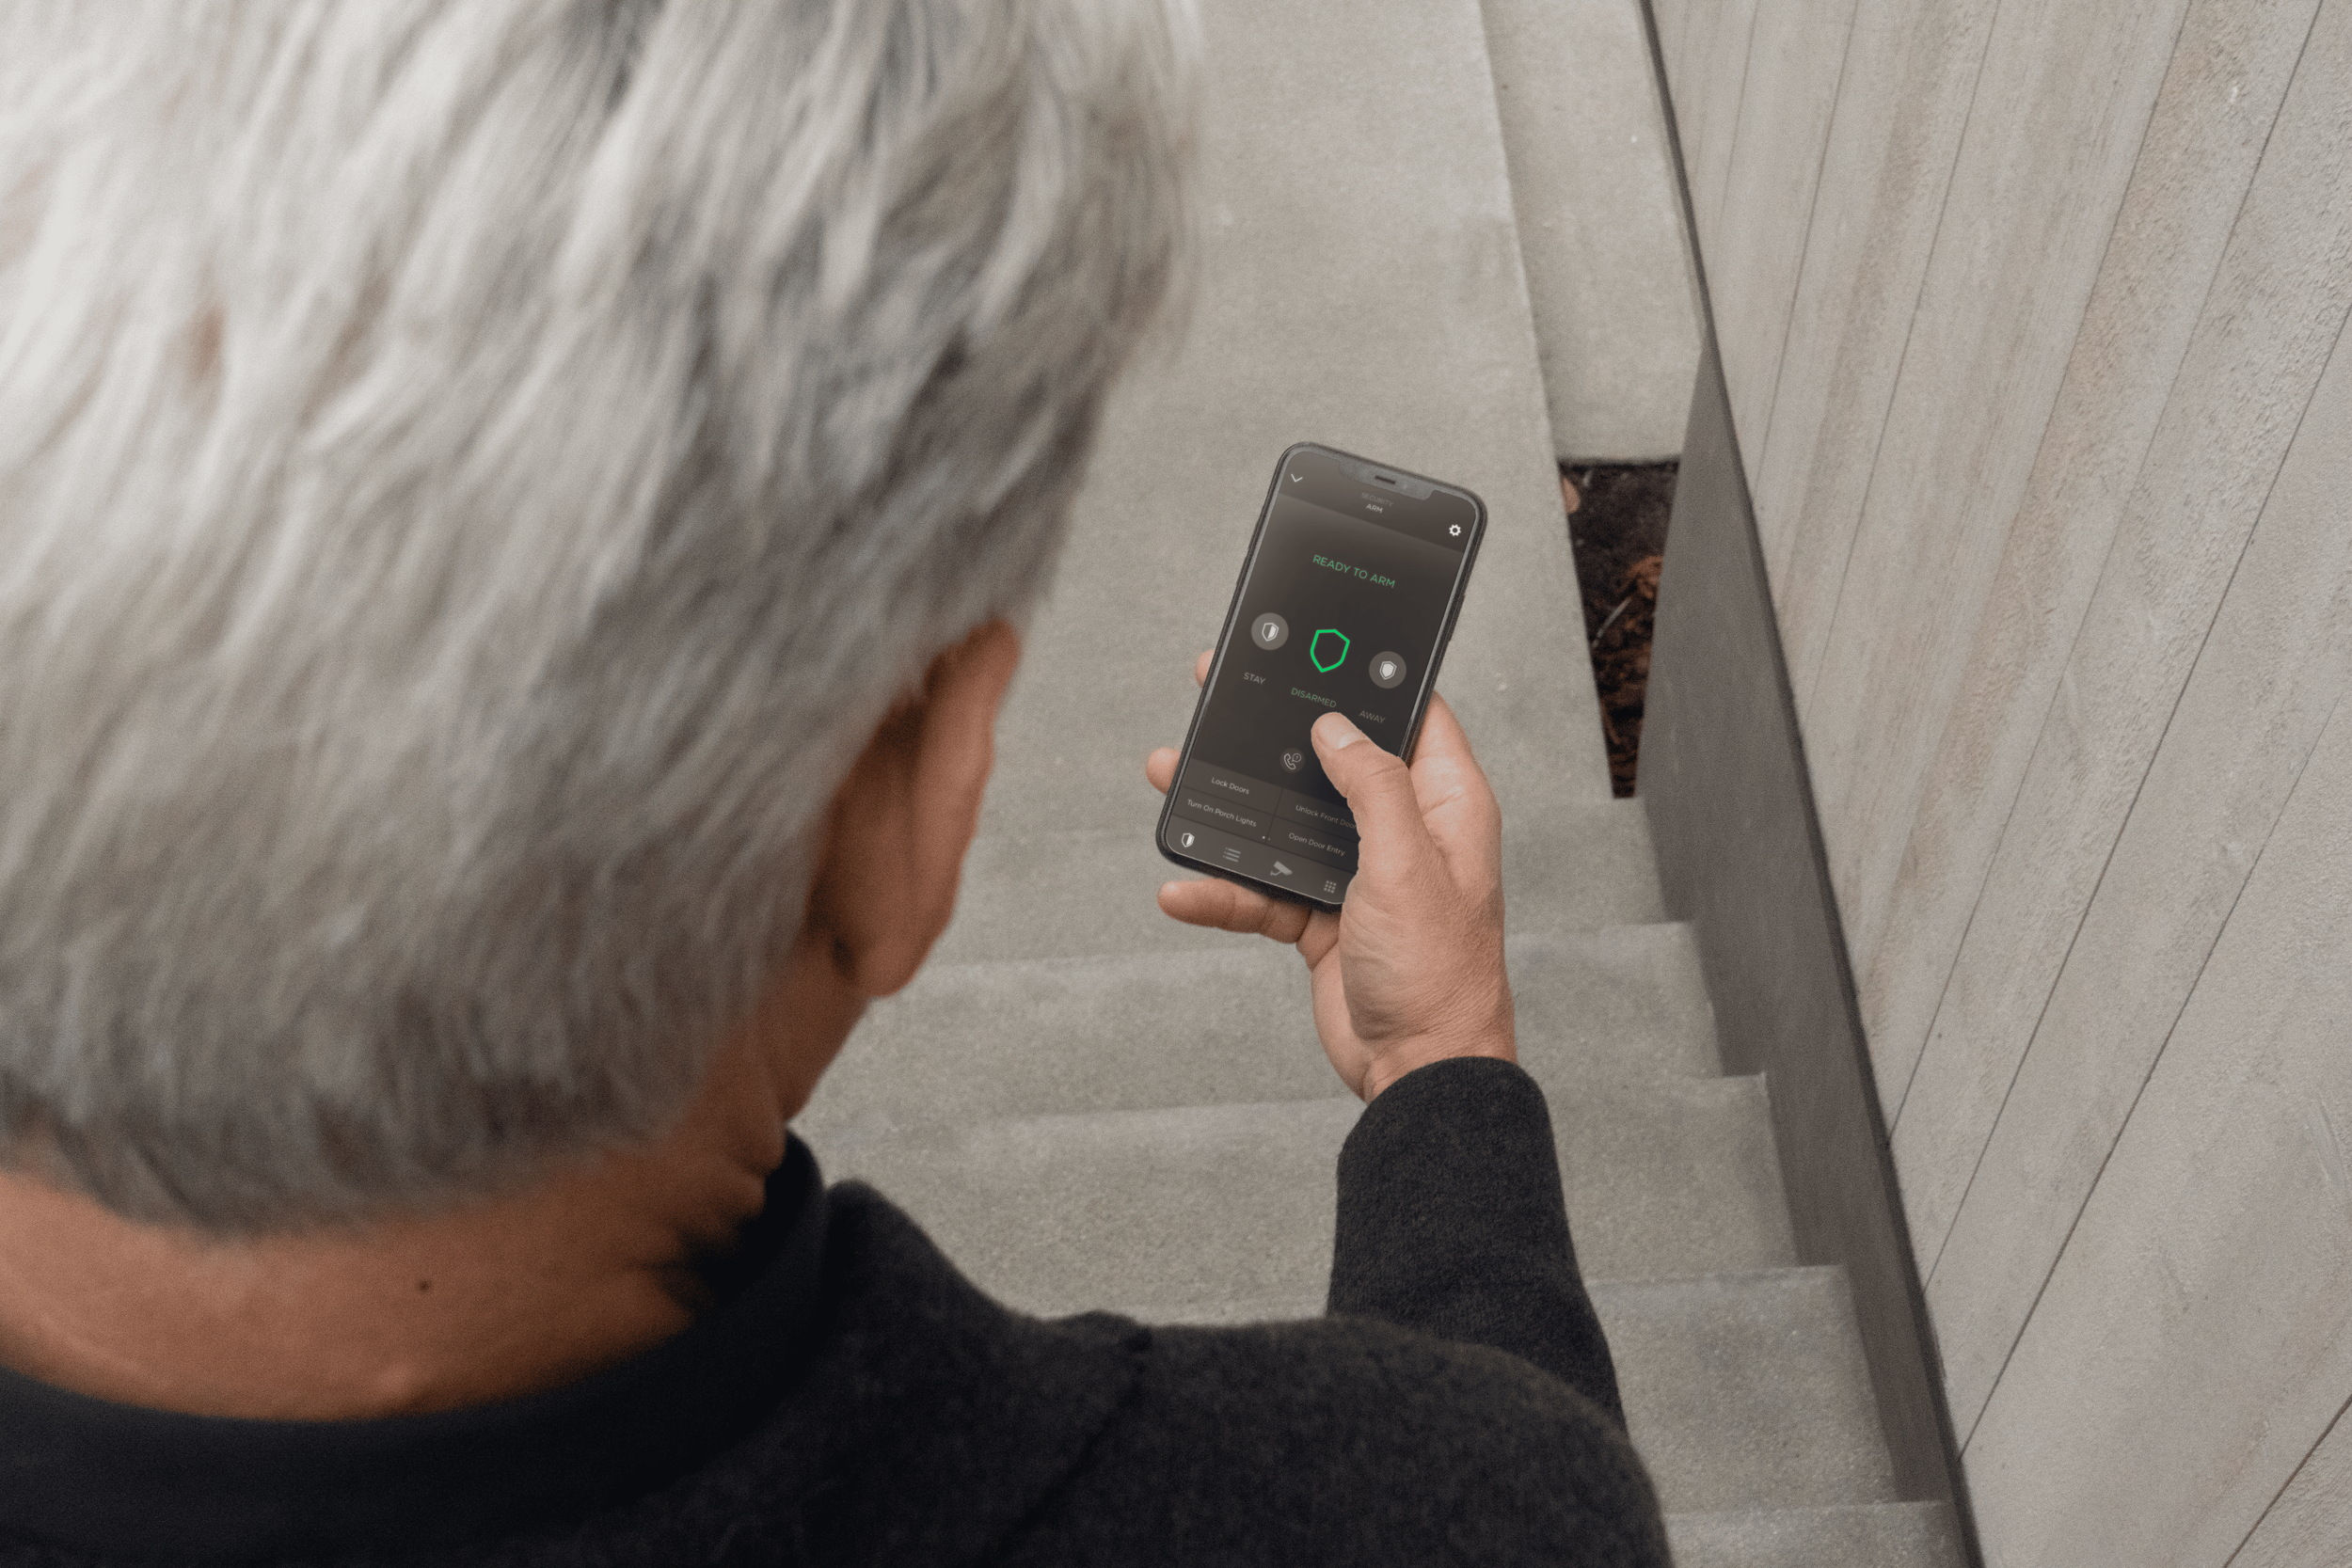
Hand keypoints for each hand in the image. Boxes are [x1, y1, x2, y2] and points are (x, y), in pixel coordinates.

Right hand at [1145, 652, 1514, 1100]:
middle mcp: (1402, 832)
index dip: (1366, 682)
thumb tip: (1337, 729)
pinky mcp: (1322, 918)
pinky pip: (1261, 890)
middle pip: (1329, 763)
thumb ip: (1373, 788)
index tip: (1318, 646)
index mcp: (1444, 805)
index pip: (1409, 718)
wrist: (1420, 1071)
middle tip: (1217, 696)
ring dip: (1230, 810)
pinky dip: (1222, 890)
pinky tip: (1182, 889)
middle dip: (1273, 737)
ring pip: (1284, 824)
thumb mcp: (1407, 864)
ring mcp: (1358, 876)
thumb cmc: (1441, 976)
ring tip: (1171, 778)